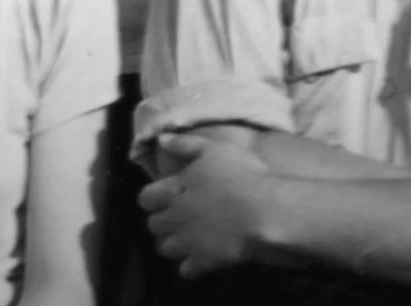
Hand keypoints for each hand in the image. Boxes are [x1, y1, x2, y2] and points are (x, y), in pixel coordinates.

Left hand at [138, 133, 277, 278]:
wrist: (265, 210)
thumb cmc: (241, 174)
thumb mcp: (213, 148)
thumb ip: (183, 144)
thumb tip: (160, 139)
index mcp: (172, 191)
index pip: (145, 199)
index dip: (152, 198)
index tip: (164, 196)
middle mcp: (174, 219)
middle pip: (153, 226)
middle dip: (162, 221)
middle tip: (177, 215)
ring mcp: (187, 243)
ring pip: (165, 249)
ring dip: (172, 243)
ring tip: (187, 237)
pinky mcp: (203, 262)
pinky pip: (186, 271)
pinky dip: (190, 266)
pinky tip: (202, 257)